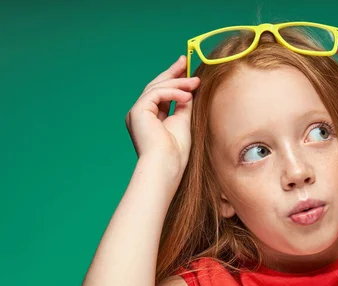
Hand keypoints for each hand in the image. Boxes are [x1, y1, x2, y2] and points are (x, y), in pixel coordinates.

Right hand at [125, 55, 200, 170]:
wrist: (166, 166)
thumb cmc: (176, 153)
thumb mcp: (183, 122)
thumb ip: (183, 105)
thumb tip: (189, 89)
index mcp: (149, 118)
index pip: (161, 93)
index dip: (173, 79)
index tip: (186, 68)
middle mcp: (140, 113)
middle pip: (156, 86)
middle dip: (172, 73)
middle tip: (186, 61)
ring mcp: (137, 112)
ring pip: (157, 87)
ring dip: (178, 83)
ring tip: (196, 82)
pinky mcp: (138, 111)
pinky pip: (156, 93)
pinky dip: (173, 92)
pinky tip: (187, 96)